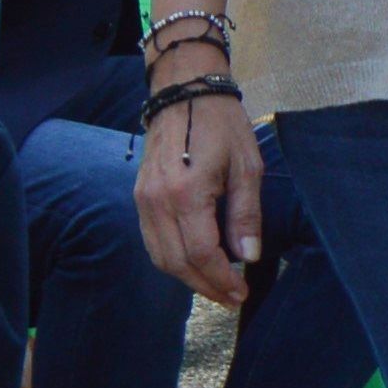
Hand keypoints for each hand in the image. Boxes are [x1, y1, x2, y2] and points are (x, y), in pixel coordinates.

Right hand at [133, 90, 261, 302]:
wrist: (183, 91)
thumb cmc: (221, 124)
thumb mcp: (247, 166)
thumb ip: (246, 215)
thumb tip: (247, 257)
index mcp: (186, 193)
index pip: (200, 254)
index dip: (221, 280)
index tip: (241, 292)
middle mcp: (157, 201)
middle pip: (176, 262)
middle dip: (205, 286)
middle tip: (231, 297)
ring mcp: (143, 199)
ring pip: (160, 256)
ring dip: (187, 277)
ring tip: (216, 285)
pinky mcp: (140, 196)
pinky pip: (152, 240)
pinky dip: (172, 259)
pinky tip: (196, 261)